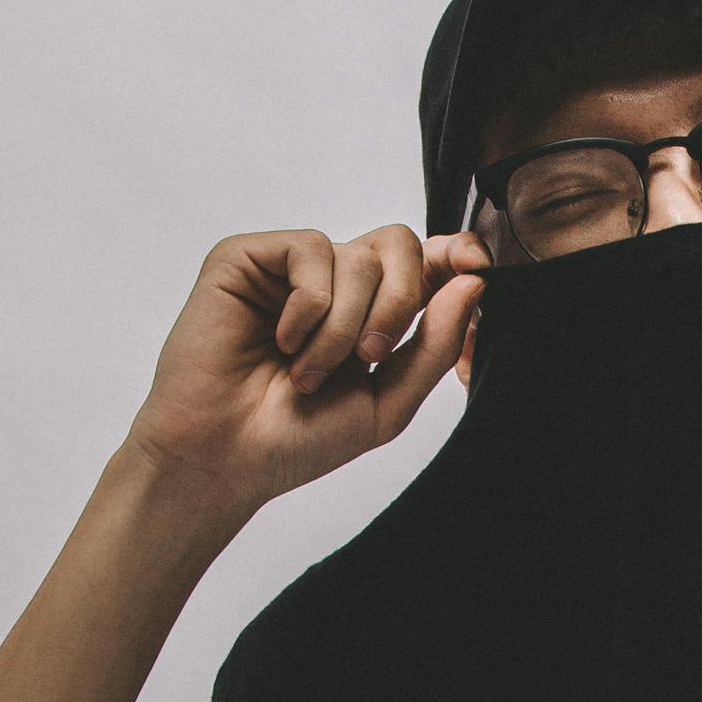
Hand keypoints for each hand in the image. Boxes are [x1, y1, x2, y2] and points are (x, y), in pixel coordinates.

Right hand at [125, 224, 488, 513]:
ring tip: (306, 373)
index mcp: (371, 311)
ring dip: (343, 327)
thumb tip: (473, 282)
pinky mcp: (248, 258)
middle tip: (370, 356)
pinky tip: (281, 342)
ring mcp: (289, 268)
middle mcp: (333, 282)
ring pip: (356, 255)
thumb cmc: (297, 438)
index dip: (455, 254)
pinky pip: (310, 252)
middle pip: (399, 244)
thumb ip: (434, 346)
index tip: (475, 269)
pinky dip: (308, 307)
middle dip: (400, 301)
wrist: (226, 458)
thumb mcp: (388, 403)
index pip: (424, 261)